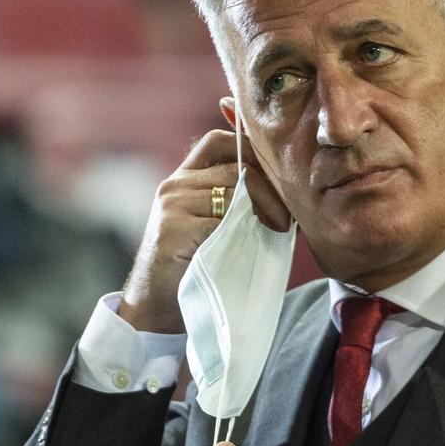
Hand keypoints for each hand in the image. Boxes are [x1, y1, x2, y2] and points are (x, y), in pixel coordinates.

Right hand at [118, 123, 289, 333]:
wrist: (155, 303)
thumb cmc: (193, 265)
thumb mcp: (212, 225)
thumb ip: (234, 202)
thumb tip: (286, 191)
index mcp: (183, 178)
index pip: (218, 142)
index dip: (250, 149)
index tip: (277, 175)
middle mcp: (175, 185)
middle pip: (234, 169)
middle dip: (269, 190)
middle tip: (289, 217)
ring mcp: (172, 205)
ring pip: (231, 193)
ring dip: (262, 212)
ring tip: (277, 231)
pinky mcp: (173, 229)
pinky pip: (220, 223)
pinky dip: (242, 234)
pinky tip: (254, 246)